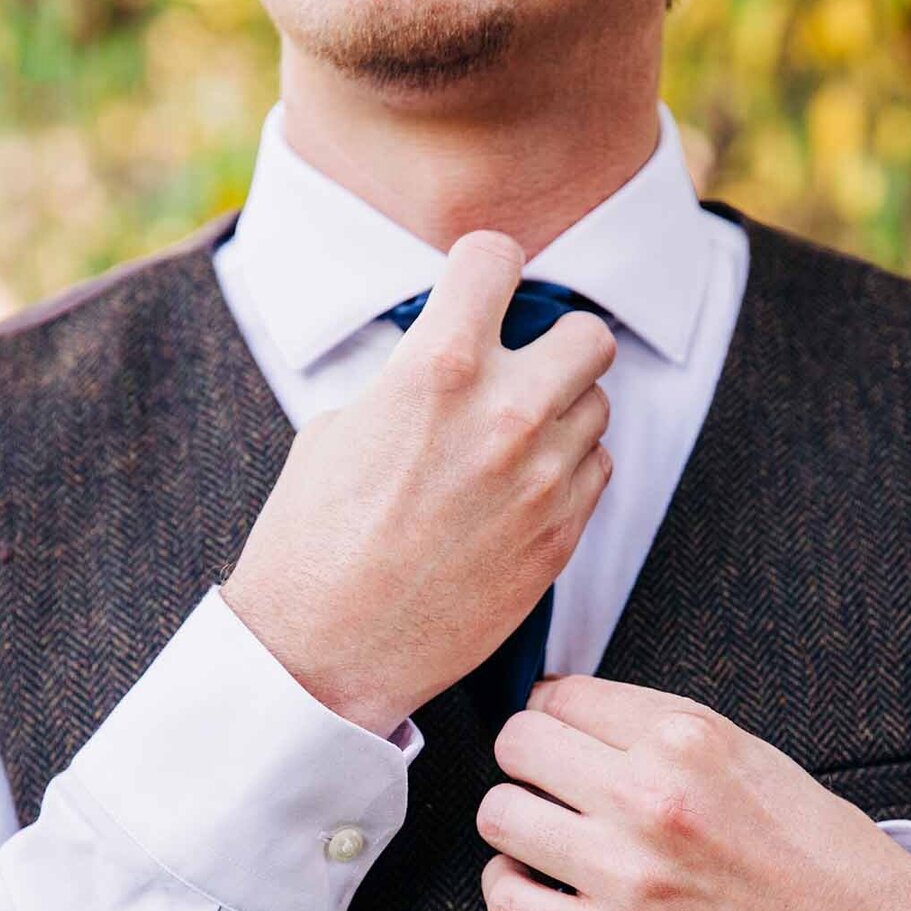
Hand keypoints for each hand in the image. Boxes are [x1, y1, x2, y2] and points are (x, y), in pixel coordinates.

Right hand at [221, 231, 615, 737]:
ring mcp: (542, 480)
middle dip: (553, 343)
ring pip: (598, 406)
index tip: (477, 291)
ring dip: (562, 412)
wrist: (324, 653)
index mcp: (437, 369)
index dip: (484, 270)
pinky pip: (597, 471)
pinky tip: (519, 491)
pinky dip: (568, 470)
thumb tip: (448, 360)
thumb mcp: (339, 429)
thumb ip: (409, 380)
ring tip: (511, 441)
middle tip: (519, 367)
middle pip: (586, 334)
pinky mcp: (560, 538)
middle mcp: (505, 415)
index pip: (498, 257)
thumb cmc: (312, 543)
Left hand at [475, 675, 910, 910]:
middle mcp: (652, 798)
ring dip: (516, 822)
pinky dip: (513, 887)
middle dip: (529, 761)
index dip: (555, 717)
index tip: (566, 739)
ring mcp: (630, 877)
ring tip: (546, 835)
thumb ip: (656, 730)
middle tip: (552, 785)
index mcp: (687, 737)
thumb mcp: (747, 753)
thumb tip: (564, 711)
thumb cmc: (814, 853)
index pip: (557, 695)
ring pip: (499, 815)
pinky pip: (507, 899)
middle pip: (517, 744)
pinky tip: (542, 885)